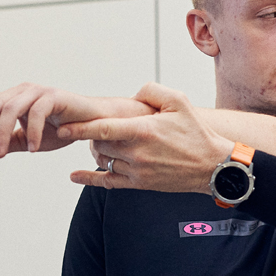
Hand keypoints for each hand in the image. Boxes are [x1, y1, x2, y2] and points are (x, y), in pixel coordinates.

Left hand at [0, 82, 153, 157]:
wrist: (94, 125)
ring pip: (11, 108)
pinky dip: (32, 132)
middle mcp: (25, 90)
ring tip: (1, 154)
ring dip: (3, 133)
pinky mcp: (55, 96)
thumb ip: (8, 143)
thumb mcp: (30, 140)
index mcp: (16, 97)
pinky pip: (37, 112)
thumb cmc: (62, 130)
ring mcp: (40, 91)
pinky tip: (32, 150)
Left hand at [59, 83, 233, 194]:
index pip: (103, 129)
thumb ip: (152, 91)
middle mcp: (137, 153)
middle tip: (96, 127)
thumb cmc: (196, 134)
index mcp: (143, 131)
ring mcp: (137, 171)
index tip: (62, 126)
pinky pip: (107, 183)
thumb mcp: (179, 102)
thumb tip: (133, 94)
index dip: (80, 127)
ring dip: (98, 151)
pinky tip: (75, 176)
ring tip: (102, 142)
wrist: (213, 167)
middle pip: (99, 144)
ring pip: (103, 161)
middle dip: (93, 135)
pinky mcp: (139, 184)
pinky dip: (89, 179)